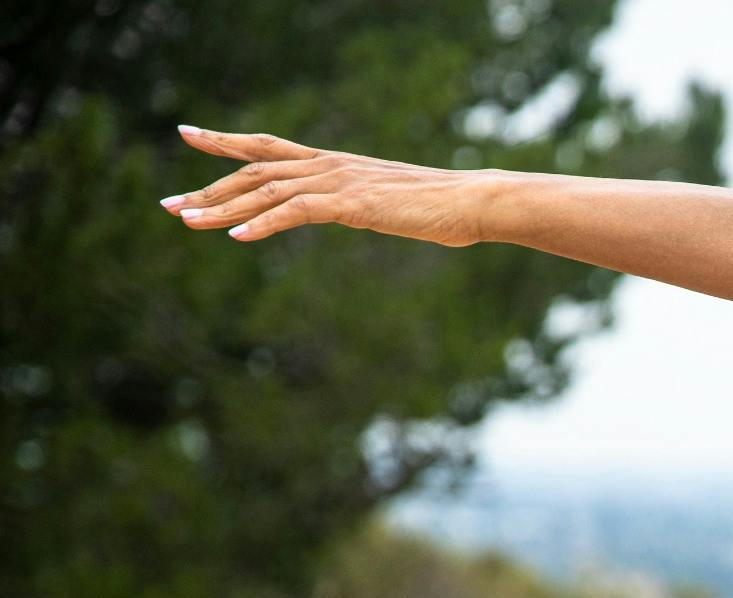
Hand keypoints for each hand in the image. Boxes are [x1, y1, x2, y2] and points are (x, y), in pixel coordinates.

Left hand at [161, 125, 489, 247]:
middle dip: (208, 189)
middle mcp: (329, 166)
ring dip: (224, 208)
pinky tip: (238, 237)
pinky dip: (264, 224)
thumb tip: (356, 212)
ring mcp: (339, 182)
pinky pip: (296, 212)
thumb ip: (362, 202)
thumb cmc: (440, 207)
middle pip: (254, 171)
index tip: (188, 134)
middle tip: (170, 205)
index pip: (268, 147)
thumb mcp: (389, 202)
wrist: (472, 201)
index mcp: (335, 164)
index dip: (225, 141)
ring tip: (188, 221)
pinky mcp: (352, 204)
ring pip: (266, 191)